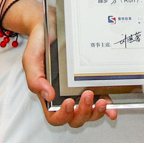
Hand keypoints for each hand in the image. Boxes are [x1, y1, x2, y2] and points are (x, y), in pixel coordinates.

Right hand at [16, 0, 117, 126]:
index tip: (69, 103)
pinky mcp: (92, 82)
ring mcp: (80, 90)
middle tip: (87, 95)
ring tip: (101, 102)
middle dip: (83, 113)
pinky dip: (107, 107)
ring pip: (89, 113)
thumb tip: (48, 96)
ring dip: (96, 112)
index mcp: (49, 94)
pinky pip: (101, 99)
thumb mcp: (31, 59)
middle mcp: (65, 96)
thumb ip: (35, 78)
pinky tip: (112, 107)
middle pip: (75, 118)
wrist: (51, 24)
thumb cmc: (40, 44)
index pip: (55, 117)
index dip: (63, 116)